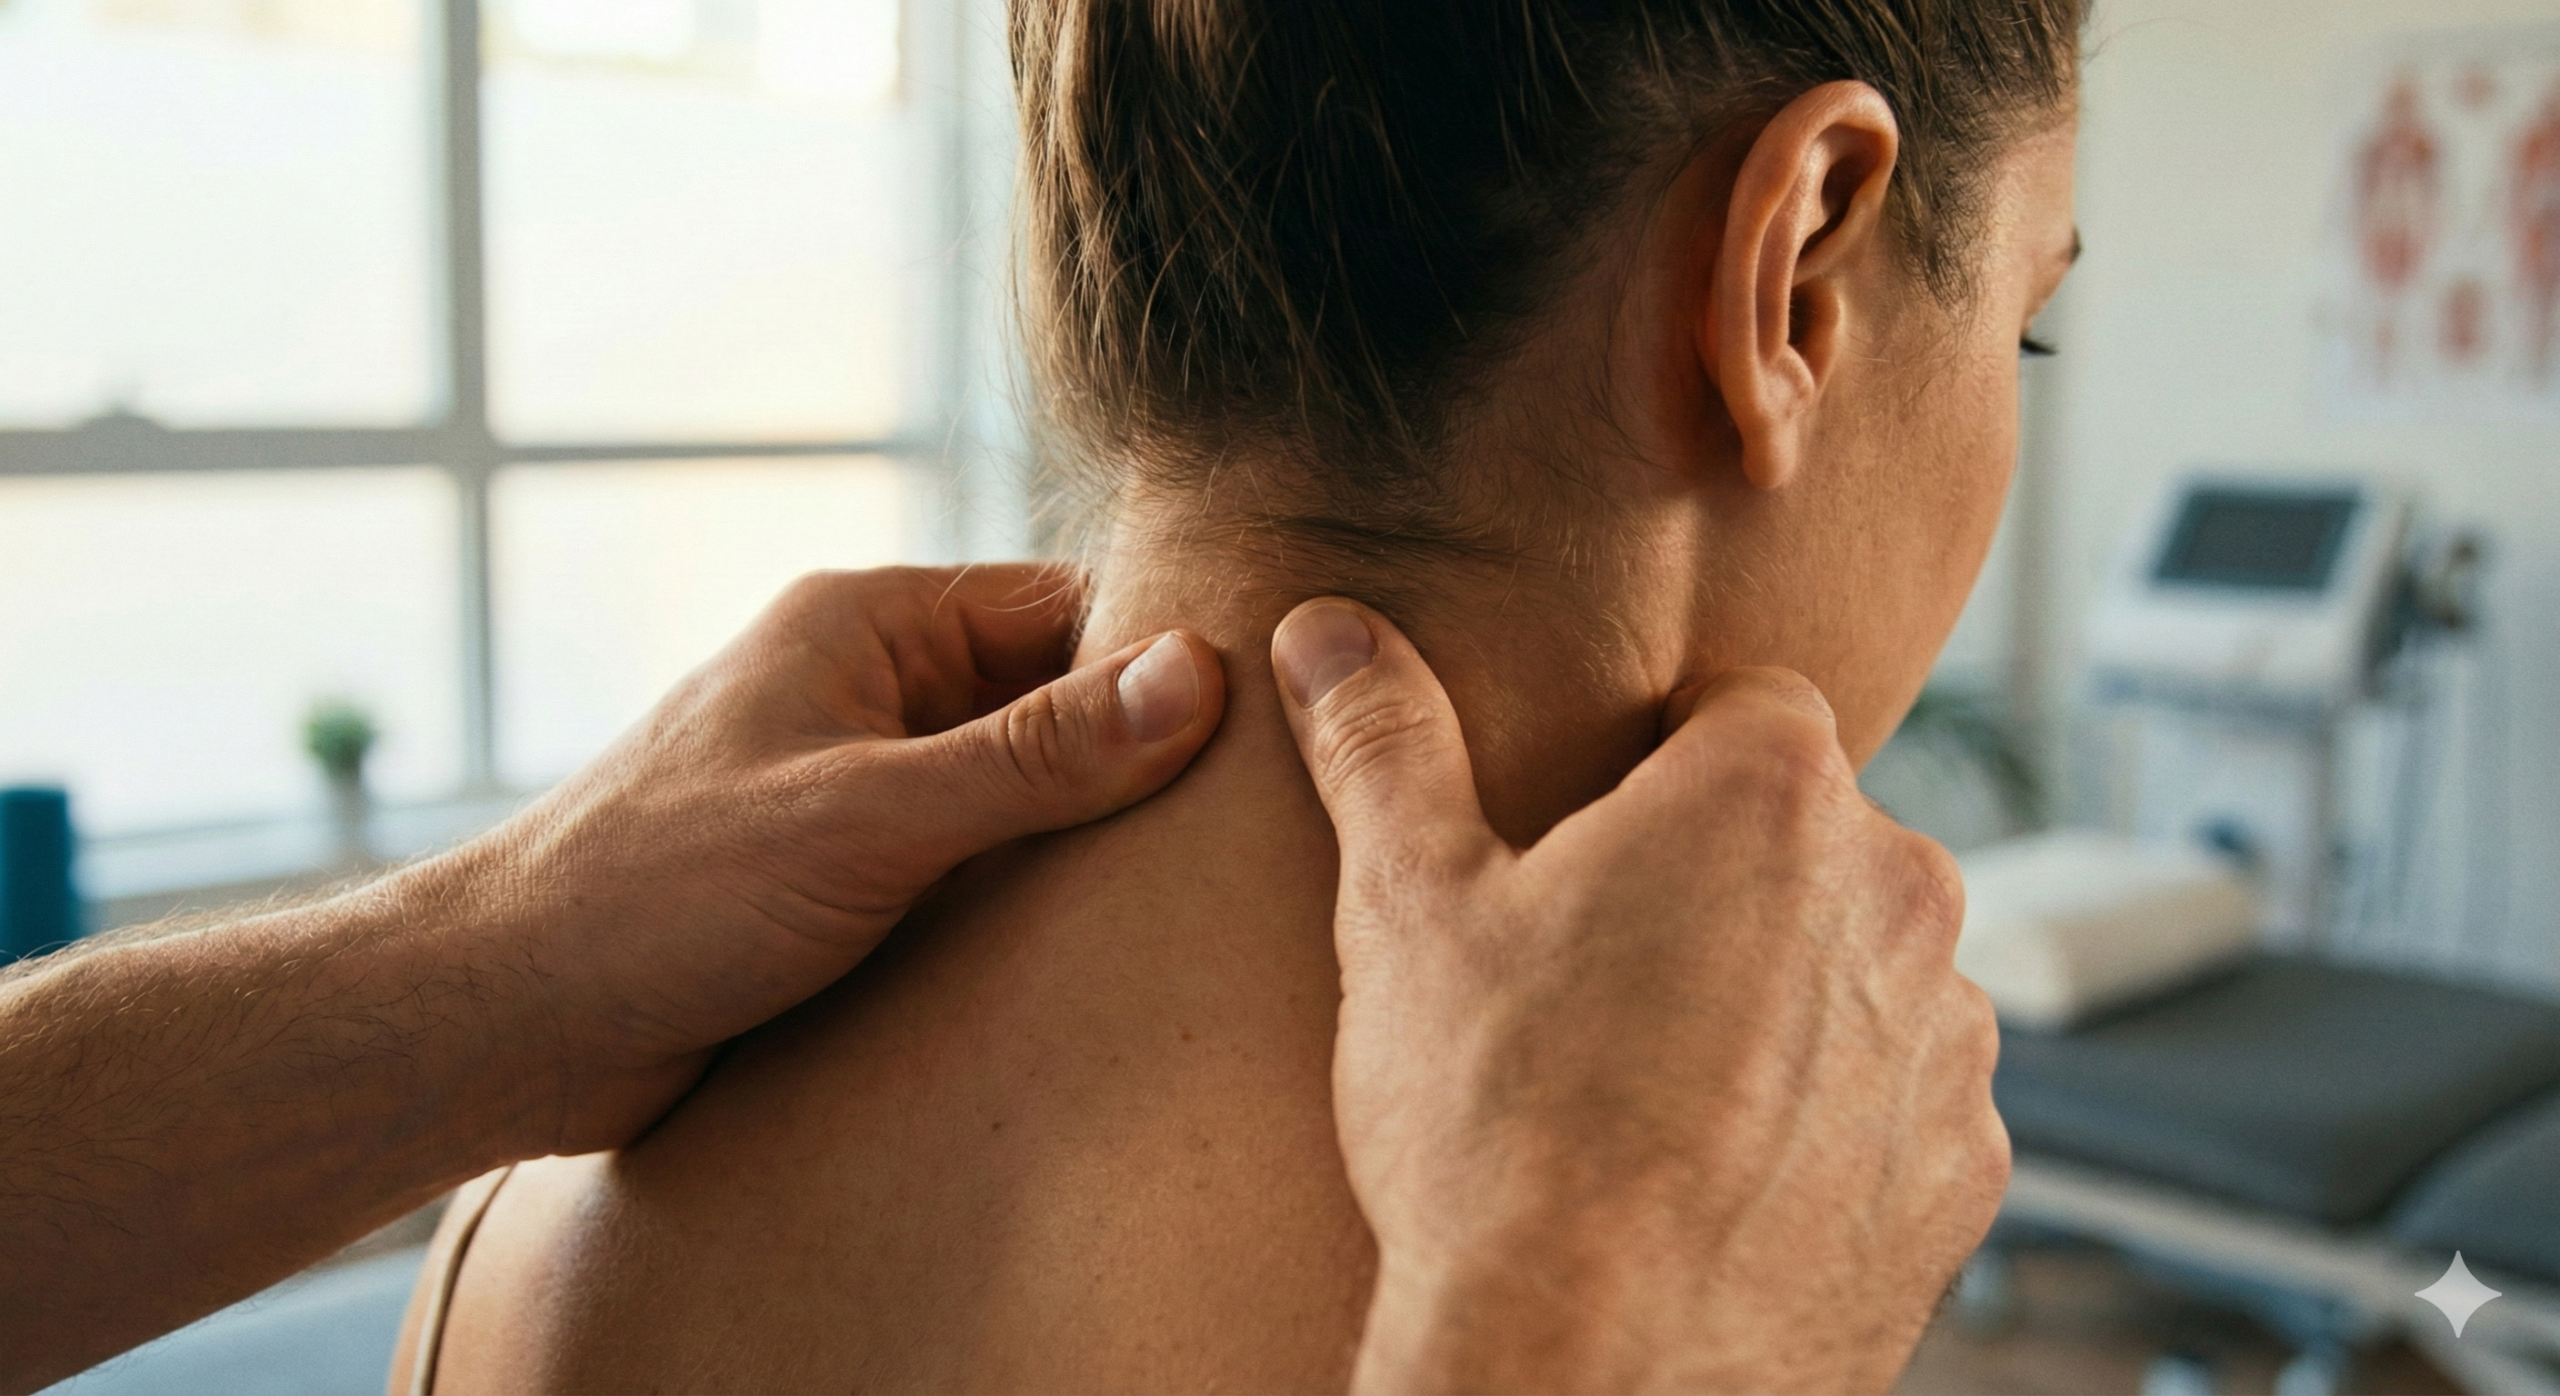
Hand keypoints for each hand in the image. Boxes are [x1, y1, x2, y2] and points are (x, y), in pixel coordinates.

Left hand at [428, 563, 1226, 1153]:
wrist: (504, 1023)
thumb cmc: (655, 890)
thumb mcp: (867, 814)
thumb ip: (1033, 754)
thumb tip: (1196, 675)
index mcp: (867, 626)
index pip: (1062, 610)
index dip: (1162, 661)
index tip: (1261, 731)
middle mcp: (868, 696)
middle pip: (1052, 710)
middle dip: (1132, 771)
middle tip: (1247, 841)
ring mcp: (858, 795)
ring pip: (1017, 806)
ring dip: (1077, 858)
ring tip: (1186, 913)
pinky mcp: (845, 890)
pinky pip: (970, 884)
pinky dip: (1023, 918)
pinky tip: (1088, 968)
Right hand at [1271, 598, 2004, 1394]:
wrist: (1589, 1376)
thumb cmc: (1495, 1132)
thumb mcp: (1408, 910)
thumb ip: (1384, 745)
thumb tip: (1328, 631)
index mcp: (1771, 794)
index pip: (1744, 704)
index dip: (1657, 759)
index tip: (1591, 835)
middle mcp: (1900, 894)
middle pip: (1811, 838)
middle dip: (1726, 880)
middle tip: (1600, 971)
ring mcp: (1948, 1041)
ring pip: (1861, 969)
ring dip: (1790, 997)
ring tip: (1655, 1087)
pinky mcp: (1964, 1171)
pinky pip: (1899, 1099)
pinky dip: (1832, 1119)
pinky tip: (1722, 1174)